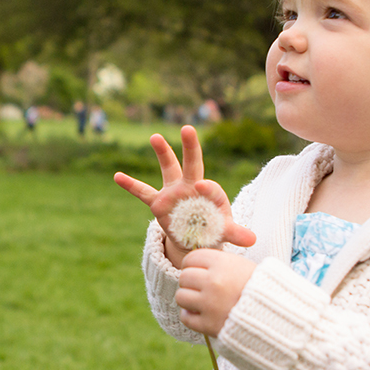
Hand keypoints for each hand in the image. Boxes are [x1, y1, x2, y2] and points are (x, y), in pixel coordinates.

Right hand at [113, 125, 254, 266]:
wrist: (196, 239)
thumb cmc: (214, 231)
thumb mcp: (225, 232)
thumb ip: (236, 233)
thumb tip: (252, 240)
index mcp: (211, 193)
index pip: (210, 186)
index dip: (206, 186)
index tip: (200, 186)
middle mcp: (192, 186)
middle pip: (193, 163)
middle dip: (191, 147)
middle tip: (188, 129)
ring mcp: (174, 192)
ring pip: (168, 168)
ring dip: (163, 152)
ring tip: (155, 137)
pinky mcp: (159, 203)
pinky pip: (142, 192)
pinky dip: (130, 185)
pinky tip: (117, 176)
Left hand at [176, 249, 256, 336]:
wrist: (279, 317)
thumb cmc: (262, 289)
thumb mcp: (243, 266)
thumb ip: (219, 263)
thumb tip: (197, 262)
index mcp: (222, 264)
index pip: (191, 258)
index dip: (192, 264)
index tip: (197, 270)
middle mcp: (214, 282)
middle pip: (184, 277)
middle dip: (190, 282)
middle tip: (200, 287)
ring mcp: (210, 304)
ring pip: (181, 296)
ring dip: (188, 299)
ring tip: (200, 301)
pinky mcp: (209, 325)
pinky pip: (185, 317)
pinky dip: (190, 316)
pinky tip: (201, 314)